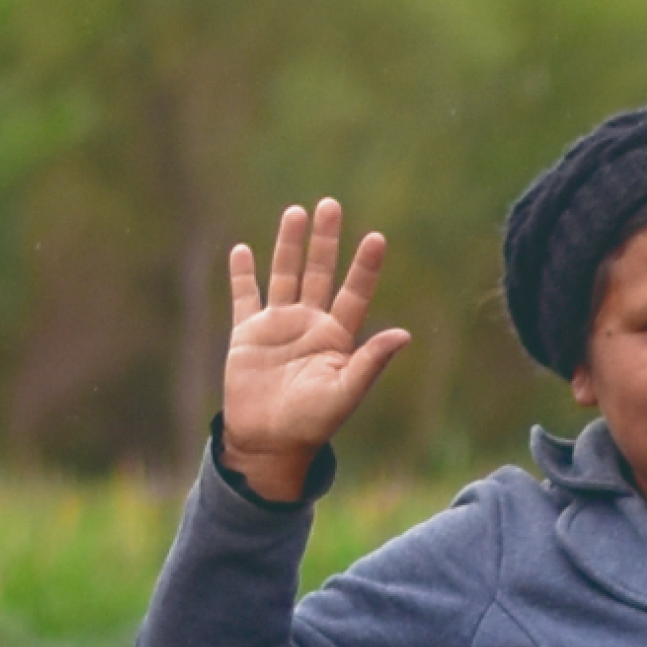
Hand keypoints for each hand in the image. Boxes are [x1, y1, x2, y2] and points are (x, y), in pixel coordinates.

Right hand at [211, 199, 417, 505]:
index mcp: (336, 337)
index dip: (365, 267)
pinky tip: (243, 249)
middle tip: (330, 204)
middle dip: (325, 240)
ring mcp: (278, 326)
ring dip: (289, 245)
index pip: (354, 293)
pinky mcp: (247, 334)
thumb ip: (370, 362)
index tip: (376, 238)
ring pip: (284, 275)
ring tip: (296, 212)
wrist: (269, 442)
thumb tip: (404, 335)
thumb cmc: (312, 422)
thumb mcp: (345, 392)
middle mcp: (309, 324)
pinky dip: (242, 274)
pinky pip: (244, 297)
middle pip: (319, 272)